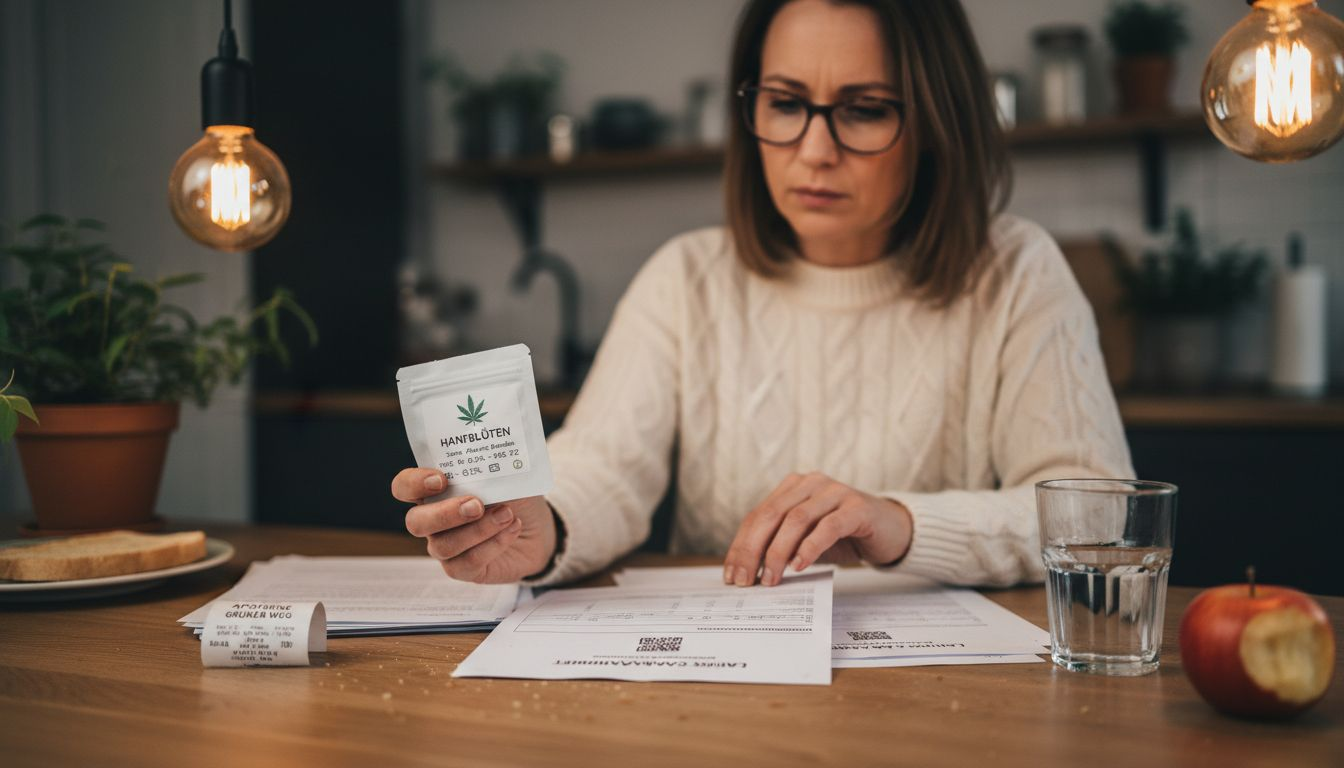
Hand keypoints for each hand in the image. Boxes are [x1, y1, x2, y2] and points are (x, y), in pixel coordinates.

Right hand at [391, 468, 556, 582]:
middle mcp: (433, 521)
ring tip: (507, 515)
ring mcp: (446, 547)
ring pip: (443, 546)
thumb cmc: (515, 498)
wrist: (537, 530)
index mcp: (434, 492)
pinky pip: (468, 563)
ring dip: (478, 530)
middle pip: (415, 522)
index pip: (404, 486)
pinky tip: (513, 528)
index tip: (441, 480)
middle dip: (445, 514)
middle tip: (477, 505)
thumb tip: (491, 462)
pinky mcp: (464, 570)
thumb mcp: (506, 477)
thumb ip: (490, 470)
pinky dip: (494, 544)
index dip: (414, 483)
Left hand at [723, 472, 912, 586]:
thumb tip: (750, 572)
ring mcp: (835, 492)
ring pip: (796, 519)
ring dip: (778, 552)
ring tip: (770, 579)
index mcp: (792, 487)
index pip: (758, 516)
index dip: (741, 545)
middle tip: (745, 580)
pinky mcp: (857, 507)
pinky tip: (800, 566)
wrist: (893, 530)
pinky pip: (828, 526)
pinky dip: (810, 547)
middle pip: (771, 515)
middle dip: (753, 550)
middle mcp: (811, 483)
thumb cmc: (845, 536)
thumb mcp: (807, 541)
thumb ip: (783, 547)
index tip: (731, 575)